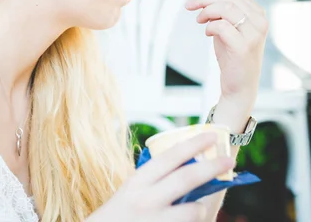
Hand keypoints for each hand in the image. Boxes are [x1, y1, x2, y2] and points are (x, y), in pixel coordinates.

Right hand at [88, 133, 234, 221]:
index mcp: (137, 182)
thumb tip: (188, 166)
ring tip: (197, 208)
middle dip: (212, 167)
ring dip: (201, 208)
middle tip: (229, 159)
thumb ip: (155, 181)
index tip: (211, 136)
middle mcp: (146, 199)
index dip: (193, 144)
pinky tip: (184, 219)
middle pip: (187, 178)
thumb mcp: (132, 191)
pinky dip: (194, 221)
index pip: (169, 157)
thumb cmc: (120, 214)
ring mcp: (156, 221)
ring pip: (194, 210)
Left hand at [185, 0, 268, 104]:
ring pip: (225, 8)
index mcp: (256, 12)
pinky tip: (207, 32)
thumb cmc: (232, 55)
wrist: (240, 84)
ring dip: (206, 11)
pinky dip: (209, 26)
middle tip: (189, 5)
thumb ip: (219, 11)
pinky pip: (221, 26)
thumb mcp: (226, 27)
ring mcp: (253, 34)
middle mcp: (259, 21)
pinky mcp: (243, 46)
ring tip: (199, 20)